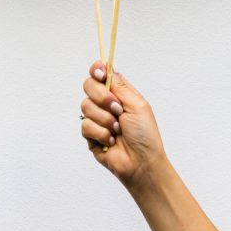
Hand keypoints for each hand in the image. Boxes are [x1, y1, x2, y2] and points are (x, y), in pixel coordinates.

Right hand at [80, 62, 166, 188]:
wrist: (141, 164)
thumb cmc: (145, 136)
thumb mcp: (137, 105)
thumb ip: (120, 85)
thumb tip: (108, 66)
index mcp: (118, 93)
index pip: (100, 73)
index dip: (96, 70)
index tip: (99, 73)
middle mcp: (105, 103)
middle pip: (88, 85)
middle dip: (102, 97)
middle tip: (117, 109)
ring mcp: (97, 119)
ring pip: (85, 106)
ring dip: (105, 119)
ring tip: (118, 130)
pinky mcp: (90, 135)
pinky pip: (85, 125)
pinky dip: (101, 133)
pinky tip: (111, 141)